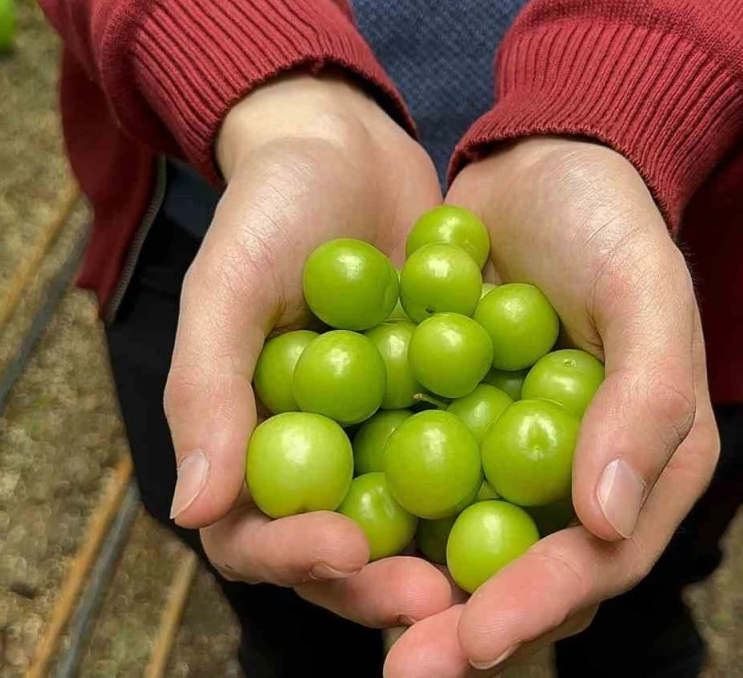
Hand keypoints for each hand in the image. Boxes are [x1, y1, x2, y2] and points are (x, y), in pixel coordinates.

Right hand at [164, 73, 453, 627]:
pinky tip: (550, 492)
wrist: (344, 145)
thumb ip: (207, 389)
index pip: (255, 536)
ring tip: (501, 570)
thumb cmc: (268, 208)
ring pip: (413, 524)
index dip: (294, 556)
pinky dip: (500, 482)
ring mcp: (382, 440)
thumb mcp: (228, 284)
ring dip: (450, 554)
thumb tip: (193, 509)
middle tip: (442, 596)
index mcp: (249, 447)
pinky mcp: (444, 411)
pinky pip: (471, 460)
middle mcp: (317, 459)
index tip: (345, 548)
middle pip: (342, 554)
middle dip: (386, 583)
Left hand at [384, 138, 720, 675]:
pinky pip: (412, 492)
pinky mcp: (450, 434)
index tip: (475, 636)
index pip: (599, 563)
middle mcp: (578, 485)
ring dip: (408, 590)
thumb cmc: (608, 220)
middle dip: (462, 630)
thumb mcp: (646, 290)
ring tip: (351, 606)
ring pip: (459, 553)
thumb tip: (606, 523)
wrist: (538, 161)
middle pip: (523, 582)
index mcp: (647, 468)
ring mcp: (509, 464)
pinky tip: (323, 536)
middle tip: (402, 664)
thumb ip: (645, 401)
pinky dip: (375, 517)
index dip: (539, 606)